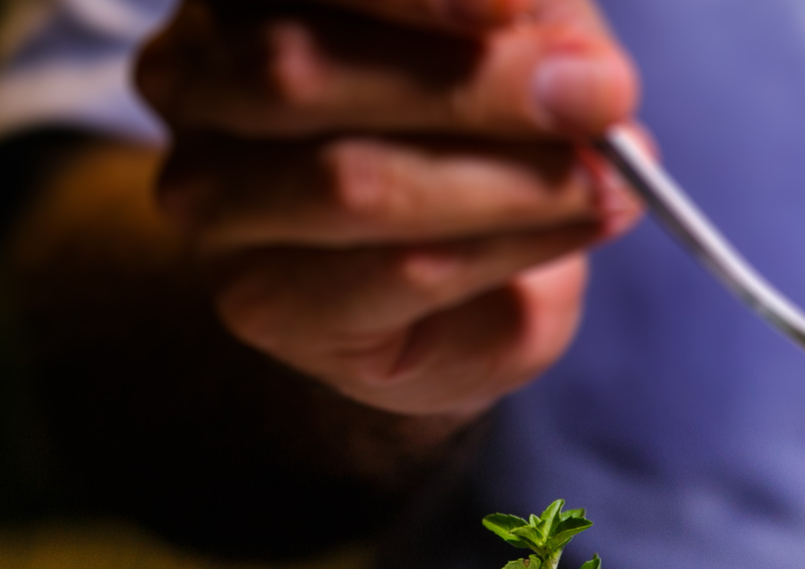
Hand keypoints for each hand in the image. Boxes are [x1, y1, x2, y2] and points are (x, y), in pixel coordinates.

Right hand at [135, 0, 639, 422]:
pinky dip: (507, 247)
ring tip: (608, 179)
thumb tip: (585, 70)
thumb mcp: (504, 48)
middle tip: (602, 98)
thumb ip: (528, 33)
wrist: (440, 298)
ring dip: (507, 180)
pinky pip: (395, 272)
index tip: (516, 5)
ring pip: (352, 181)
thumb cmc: (464, 145)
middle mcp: (195, 79)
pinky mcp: (261, 302)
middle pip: (304, 68)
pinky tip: (578, 224)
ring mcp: (211, 198)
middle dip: (478, 85)